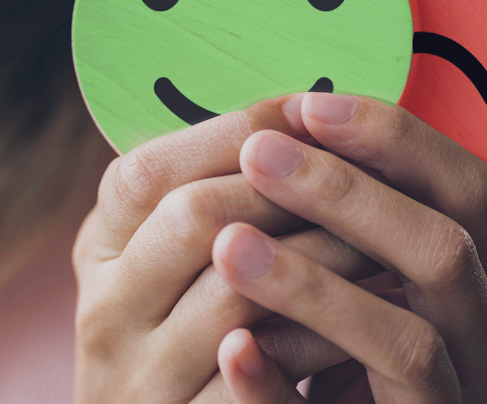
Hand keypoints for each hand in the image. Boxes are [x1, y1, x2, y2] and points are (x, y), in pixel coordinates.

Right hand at [72, 99, 375, 402]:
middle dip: (288, 186)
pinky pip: (266, 374)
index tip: (306, 110)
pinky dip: (327, 337)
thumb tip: (297, 112)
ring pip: (237, 293)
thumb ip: (210, 198)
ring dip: (323, 254)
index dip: (231, 132)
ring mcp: (146, 380)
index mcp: (102, 253)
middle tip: (365, 171)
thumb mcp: (168, 265)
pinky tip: (377, 312)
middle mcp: (108, 314)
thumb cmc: (186, 341)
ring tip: (385, 235)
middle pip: (191, 217)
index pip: (147, 171)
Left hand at [212, 93, 486, 402]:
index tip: (308, 104)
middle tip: (261, 152)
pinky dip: (286, 389)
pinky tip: (232, 351)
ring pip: (410, 344)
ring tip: (227, 243)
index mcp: (485, 293)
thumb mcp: (365, 292)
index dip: (397, 139)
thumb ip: (350, 229)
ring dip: (315, 284)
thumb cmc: (344, 373)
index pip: (471, 191)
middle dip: (351, 194)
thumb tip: (283, 118)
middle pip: (447, 254)